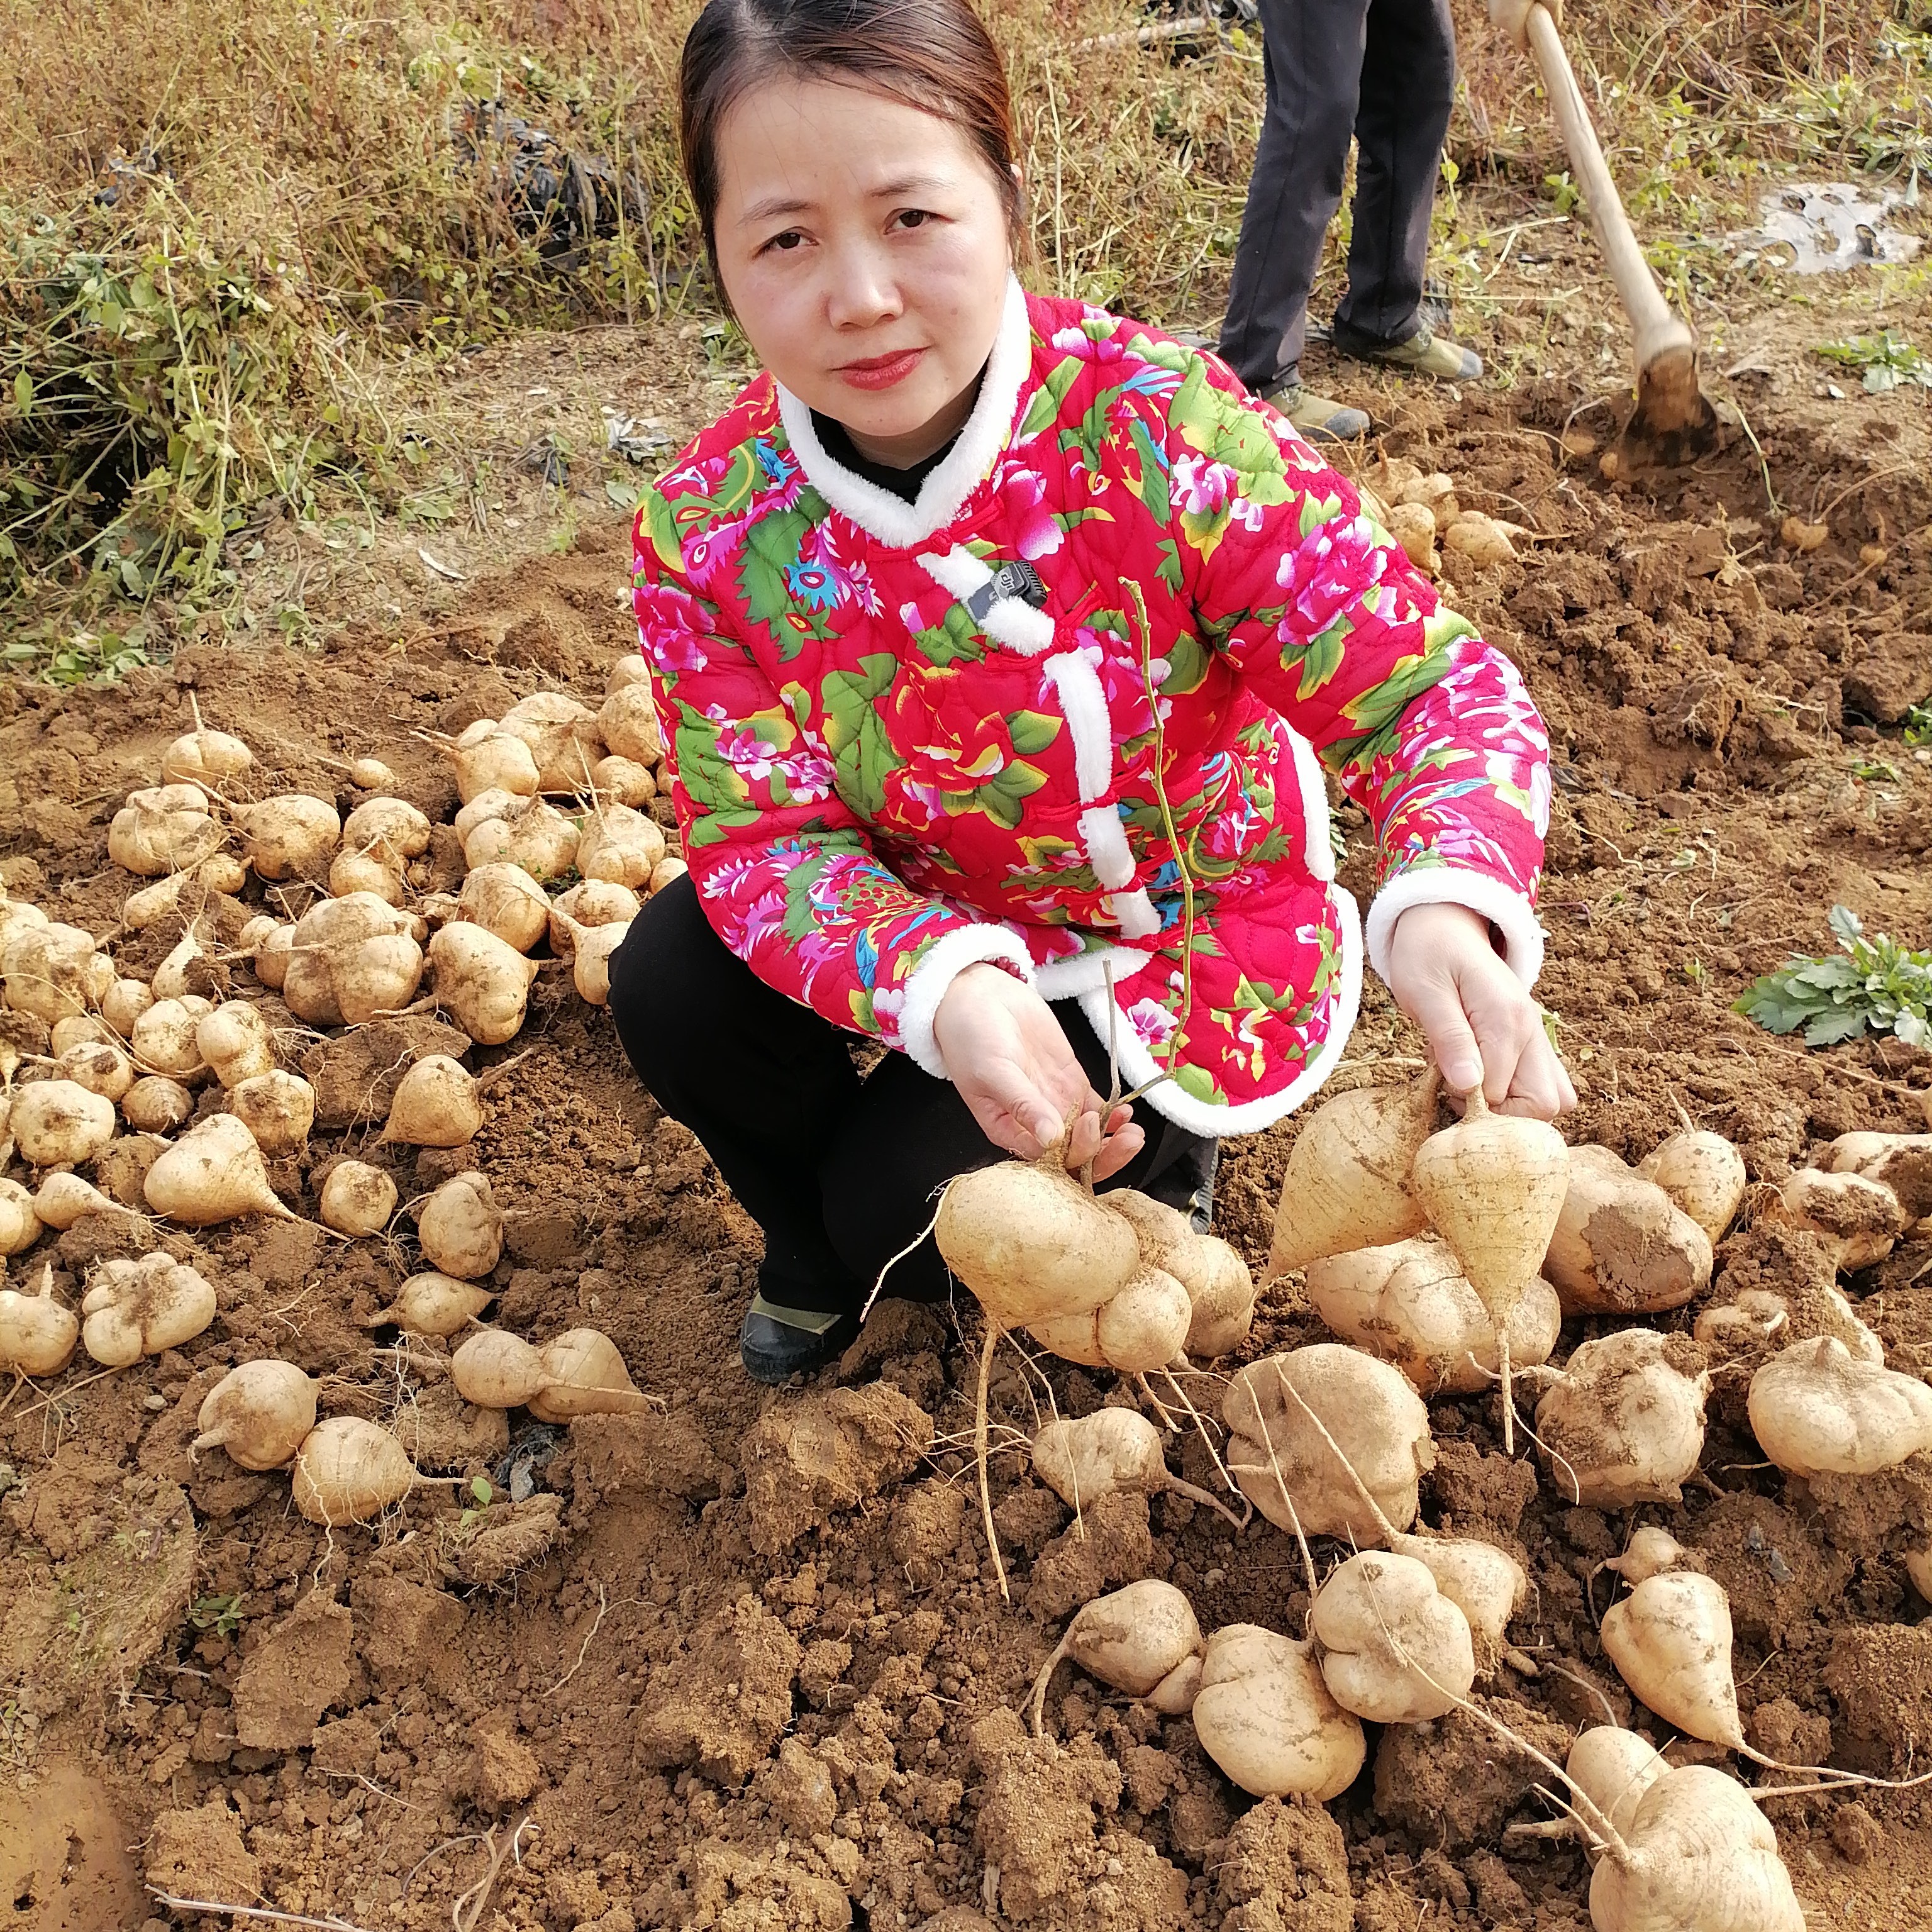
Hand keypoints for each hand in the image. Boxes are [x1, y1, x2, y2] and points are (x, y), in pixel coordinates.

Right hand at [933, 964, 1144, 1178]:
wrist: (978, 997)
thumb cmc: (970, 1037)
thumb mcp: (992, 1072)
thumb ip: (1023, 1105)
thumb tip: (1051, 1139)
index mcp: (1010, 1131)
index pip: (1049, 1162)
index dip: (1075, 1153)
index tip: (1087, 1127)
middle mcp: (1036, 1125)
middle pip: (1076, 1155)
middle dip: (1106, 1155)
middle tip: (1129, 1140)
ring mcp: (1056, 1104)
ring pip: (1092, 1136)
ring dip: (1115, 1139)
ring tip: (1134, 1130)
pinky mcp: (1071, 1084)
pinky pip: (1097, 1109)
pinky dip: (1114, 1115)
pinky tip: (1127, 1111)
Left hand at [1384, 903, 1575, 1118]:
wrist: (1445, 923)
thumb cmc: (1427, 954)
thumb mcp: (1424, 993)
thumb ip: (1449, 1038)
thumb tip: (1468, 1086)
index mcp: (1506, 1019)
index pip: (1502, 1095)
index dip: (1469, 1103)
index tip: (1442, 1084)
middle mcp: (1532, 1031)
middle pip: (1546, 1105)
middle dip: (1502, 1115)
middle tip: (1460, 1091)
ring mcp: (1536, 1035)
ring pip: (1554, 1098)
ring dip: (1515, 1107)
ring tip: (1473, 1083)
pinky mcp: (1531, 1038)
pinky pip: (1545, 1082)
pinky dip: (1519, 1093)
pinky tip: (1485, 1075)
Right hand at [1487, 0, 1557, 50]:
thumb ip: (1554, 12)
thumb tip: (1556, 24)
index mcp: (1510, 22)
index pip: (1523, 44)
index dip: (1536, 40)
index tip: (1545, 30)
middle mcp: (1498, 19)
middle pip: (1518, 28)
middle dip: (1531, 18)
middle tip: (1540, 0)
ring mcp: (1492, 7)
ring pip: (1512, 15)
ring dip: (1523, 6)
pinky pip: (1506, 3)